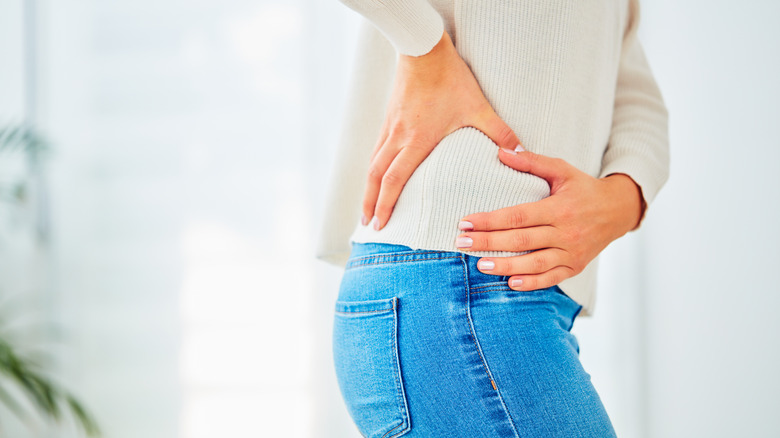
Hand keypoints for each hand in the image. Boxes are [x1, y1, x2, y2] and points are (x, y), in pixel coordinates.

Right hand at [363, 31, 521, 229]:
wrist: (423, 48)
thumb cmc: (449, 77)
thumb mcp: (478, 106)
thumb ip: (500, 132)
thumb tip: (520, 153)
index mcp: (417, 140)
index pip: (394, 180)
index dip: (386, 204)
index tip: (380, 224)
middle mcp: (398, 137)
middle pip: (376, 177)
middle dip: (370, 203)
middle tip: (367, 224)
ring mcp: (390, 127)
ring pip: (372, 163)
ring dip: (368, 187)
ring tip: (367, 205)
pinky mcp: (390, 117)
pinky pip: (376, 149)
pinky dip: (373, 167)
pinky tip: (376, 174)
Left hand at [456, 147, 644, 290]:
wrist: (618, 210)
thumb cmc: (583, 188)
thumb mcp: (562, 169)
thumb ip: (532, 161)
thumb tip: (501, 151)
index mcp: (560, 208)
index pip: (518, 216)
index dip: (491, 220)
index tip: (466, 221)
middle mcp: (566, 232)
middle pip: (521, 240)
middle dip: (489, 243)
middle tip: (462, 243)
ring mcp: (572, 252)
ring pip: (535, 263)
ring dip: (506, 266)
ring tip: (479, 266)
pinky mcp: (575, 266)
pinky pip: (552, 278)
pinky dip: (532, 283)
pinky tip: (511, 283)